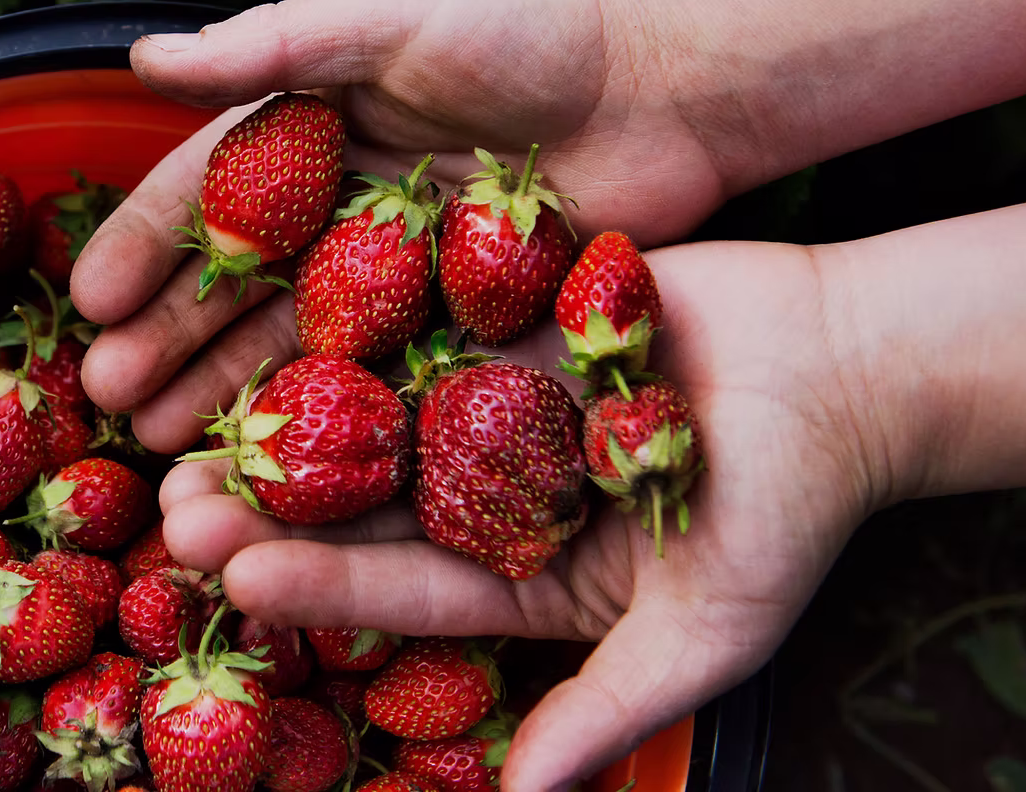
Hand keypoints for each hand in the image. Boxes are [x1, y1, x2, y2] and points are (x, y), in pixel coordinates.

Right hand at [72, 0, 727, 452]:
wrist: (677, 79)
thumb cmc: (532, 25)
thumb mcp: (392, 16)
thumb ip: (274, 46)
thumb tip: (142, 62)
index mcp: (315, 126)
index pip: (207, 192)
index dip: (146, 245)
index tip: (90, 301)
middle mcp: (348, 206)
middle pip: (239, 284)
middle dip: (169, 341)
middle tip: (111, 404)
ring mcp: (405, 273)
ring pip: (299, 344)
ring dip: (229, 395)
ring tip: (165, 449)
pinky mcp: (466, 326)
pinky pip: (384, 382)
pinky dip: (330, 425)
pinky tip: (281, 470)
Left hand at [154, 240, 895, 789]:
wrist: (850, 366)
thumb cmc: (789, 510)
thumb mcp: (706, 631)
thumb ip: (606, 708)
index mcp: (518, 573)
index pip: (401, 585)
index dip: (318, 582)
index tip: (239, 577)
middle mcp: (484, 490)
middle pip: (358, 501)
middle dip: (267, 506)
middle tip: (175, 507)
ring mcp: (484, 400)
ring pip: (361, 409)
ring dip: (278, 417)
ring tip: (189, 424)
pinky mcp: (495, 316)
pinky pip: (411, 315)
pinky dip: (343, 318)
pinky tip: (266, 317)